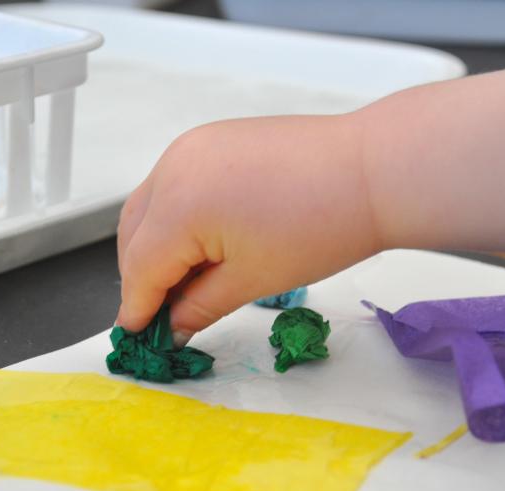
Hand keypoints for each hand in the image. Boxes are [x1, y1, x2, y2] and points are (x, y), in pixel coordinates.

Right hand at [115, 115, 379, 343]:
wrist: (371, 170)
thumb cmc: (323, 224)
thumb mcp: (251, 281)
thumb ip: (198, 307)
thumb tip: (171, 326)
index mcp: (180, 205)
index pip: (140, 268)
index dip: (137, 307)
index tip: (137, 336)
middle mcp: (174, 167)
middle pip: (133, 236)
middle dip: (142, 278)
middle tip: (164, 315)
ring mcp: (190, 148)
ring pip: (148, 208)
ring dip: (154, 247)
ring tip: (185, 282)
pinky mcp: (209, 140)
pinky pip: (172, 185)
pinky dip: (173, 217)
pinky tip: (200, 243)